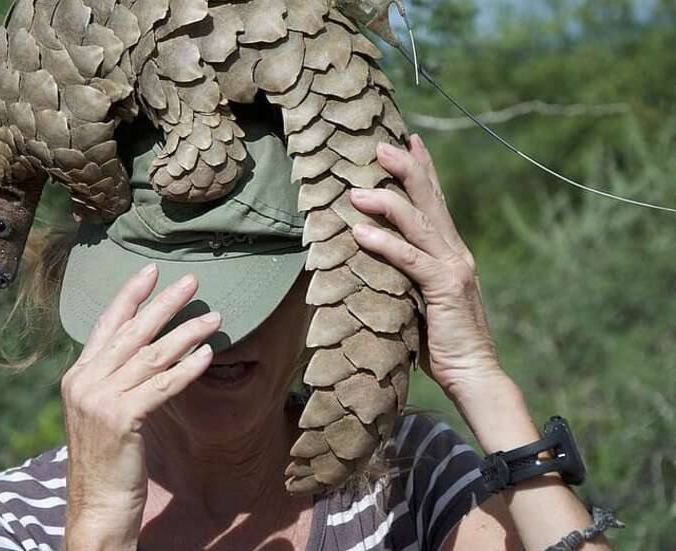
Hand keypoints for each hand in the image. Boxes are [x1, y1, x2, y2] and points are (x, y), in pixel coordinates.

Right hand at [60, 265, 219, 549]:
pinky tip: (207, 355)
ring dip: (187, 332)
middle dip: (164, 303)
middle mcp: (84, 382)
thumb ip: (113, 381)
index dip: (130, 296)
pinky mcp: (122, 419)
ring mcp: (101, 400)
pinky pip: (162, 386)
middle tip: (193, 281)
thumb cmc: (105, 462)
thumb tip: (143, 352)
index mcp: (78, 376)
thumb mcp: (100, 413)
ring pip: (151, 356)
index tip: (151, 271)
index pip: (105, 325)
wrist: (95, 507)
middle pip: (132, 332)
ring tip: (214, 317)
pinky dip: (187, 368)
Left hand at [350, 135, 504, 397]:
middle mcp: (456, 253)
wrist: (474, 375)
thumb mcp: (421, 300)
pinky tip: (361, 231)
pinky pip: (409, 260)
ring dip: (387, 201)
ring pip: (419, 223)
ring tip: (358, 188)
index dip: (423, 169)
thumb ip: (407, 276)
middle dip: (406, 168)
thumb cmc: (443, 343)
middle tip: (381, 145)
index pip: (436, 202)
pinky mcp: (444, 290)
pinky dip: (384, 243)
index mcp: (452, 253)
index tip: (407, 140)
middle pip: (431, 200)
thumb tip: (374, 261)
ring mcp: (453, 269)